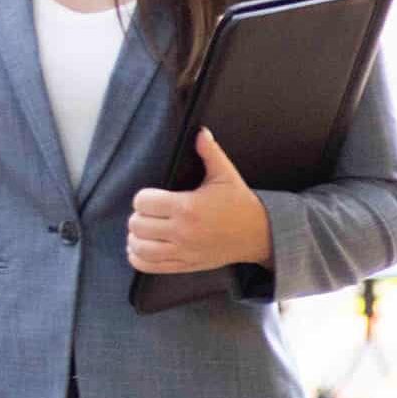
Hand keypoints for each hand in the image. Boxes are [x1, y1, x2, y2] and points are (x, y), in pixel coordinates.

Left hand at [128, 128, 272, 274]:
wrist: (260, 235)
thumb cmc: (240, 203)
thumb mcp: (225, 175)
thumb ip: (209, 152)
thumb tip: (199, 131)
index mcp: (187, 207)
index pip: (143, 202)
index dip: (143, 198)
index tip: (152, 196)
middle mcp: (182, 232)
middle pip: (137, 225)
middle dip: (139, 216)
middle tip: (149, 212)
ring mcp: (183, 251)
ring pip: (139, 247)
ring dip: (136, 237)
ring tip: (144, 228)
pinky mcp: (185, 265)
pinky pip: (149, 266)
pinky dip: (138, 257)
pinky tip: (141, 247)